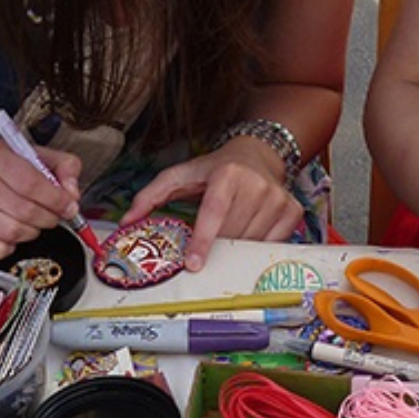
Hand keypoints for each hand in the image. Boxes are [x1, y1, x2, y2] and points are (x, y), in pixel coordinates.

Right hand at [0, 140, 84, 259]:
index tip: (68, 206)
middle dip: (48, 218)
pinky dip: (6, 249)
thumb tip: (72, 193)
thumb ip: (62, 166)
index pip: (32, 183)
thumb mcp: (30, 153)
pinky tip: (10, 238)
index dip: (57, 199)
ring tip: (32, 224)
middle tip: (52, 216)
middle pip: (25, 210)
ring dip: (31, 233)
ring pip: (11, 232)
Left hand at [120, 138, 302, 269]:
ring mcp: (278, 199)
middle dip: (215, 246)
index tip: (193, 264)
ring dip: (234, 248)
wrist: (258, 154)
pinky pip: (271, 244)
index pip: (214, 213)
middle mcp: (257, 184)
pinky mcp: (292, 211)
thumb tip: (126, 221)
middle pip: (231, 234)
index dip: (202, 240)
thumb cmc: (216, 169)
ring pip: (251, 243)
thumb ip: (150, 195)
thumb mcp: (181, 174)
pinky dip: (255, 247)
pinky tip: (247, 232)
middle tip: (205, 247)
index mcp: (228, 173)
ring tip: (228, 233)